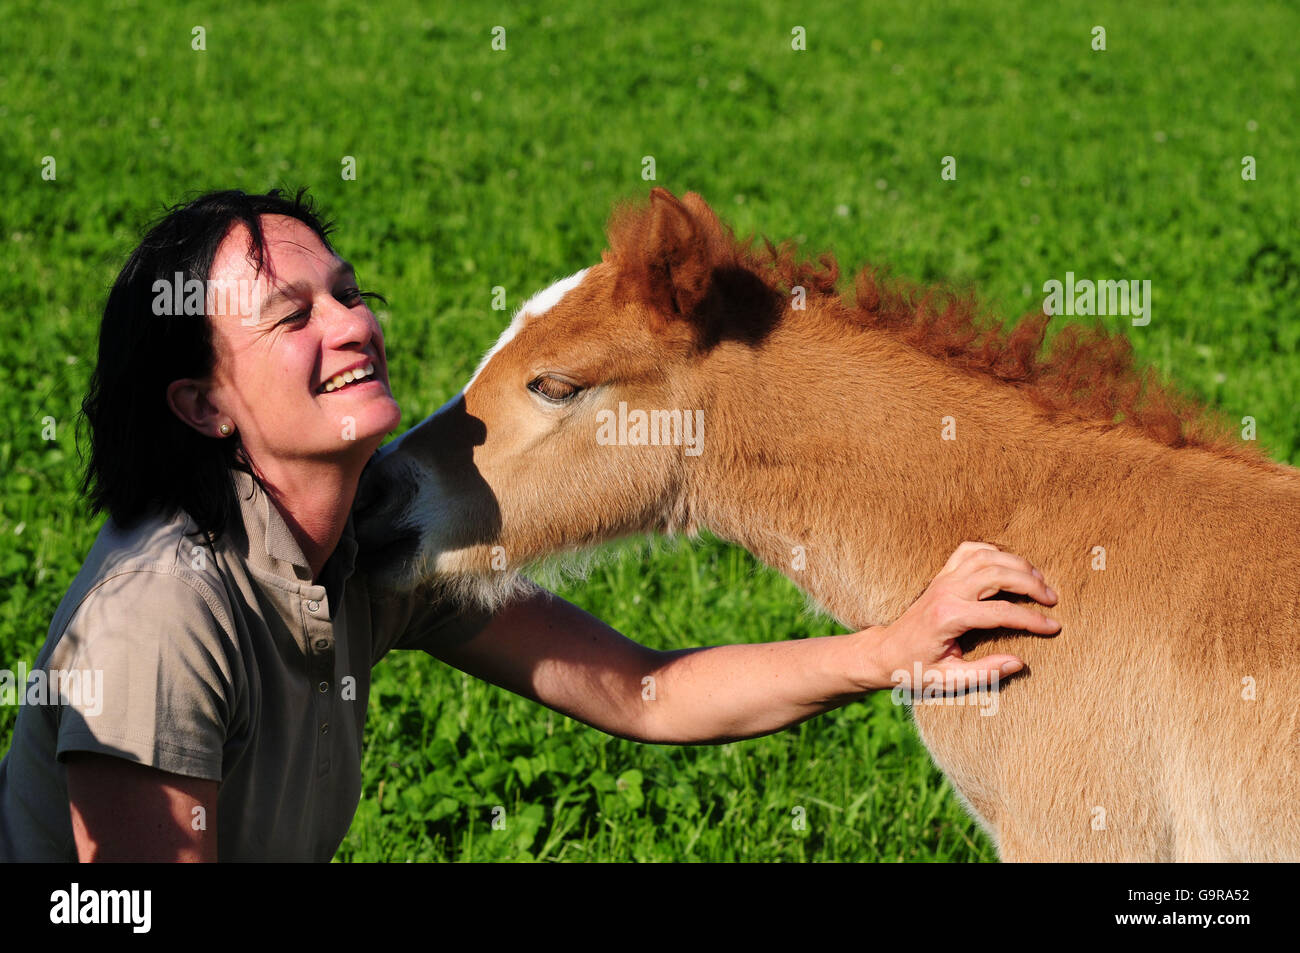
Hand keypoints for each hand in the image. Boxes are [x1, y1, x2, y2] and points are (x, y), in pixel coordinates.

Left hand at [857, 541, 1060, 691]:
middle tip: (1053, 599)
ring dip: (1017, 564)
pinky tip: (1010, 564)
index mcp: (948, 617)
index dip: (1032, 620)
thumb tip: (1019, 662)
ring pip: (986, 557)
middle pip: (997, 575)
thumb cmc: (914, 669)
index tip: (1054, 627)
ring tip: (1039, 581)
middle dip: (1030, 584)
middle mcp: (946, 592)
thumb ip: (985, 673)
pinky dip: (993, 551)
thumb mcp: (948, 681)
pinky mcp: (941, 575)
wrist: (885, 652)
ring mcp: (942, 579)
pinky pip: (969, 551)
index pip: (1001, 612)